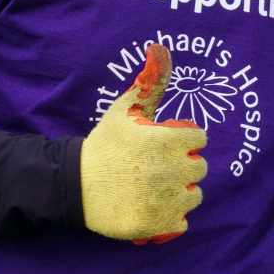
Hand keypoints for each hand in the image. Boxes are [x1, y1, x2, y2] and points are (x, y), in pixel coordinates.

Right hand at [78, 43, 206, 242]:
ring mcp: (165, 200)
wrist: (74, 185)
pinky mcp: (158, 225)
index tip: (165, 144)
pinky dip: (170, 216)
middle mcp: (170, 171)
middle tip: (157, 166)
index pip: (199, 139)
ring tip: (154, 187)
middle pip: (199, 168)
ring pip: (194, 195)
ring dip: (179, 192)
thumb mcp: (124, 110)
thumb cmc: (104, 145)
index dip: (184, 140)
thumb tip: (160, 48)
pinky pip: (182, 221)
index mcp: (167, 141)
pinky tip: (152, 207)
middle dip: (182, 165)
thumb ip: (150, 83)